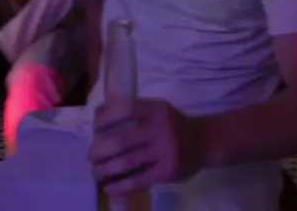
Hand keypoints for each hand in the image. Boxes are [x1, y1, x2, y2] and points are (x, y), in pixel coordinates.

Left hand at [89, 98, 206, 196]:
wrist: (205, 141)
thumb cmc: (174, 125)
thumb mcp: (157, 110)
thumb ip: (133, 111)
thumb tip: (98, 113)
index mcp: (156, 110)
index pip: (125, 109)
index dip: (105, 119)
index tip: (95, 128)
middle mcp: (160, 129)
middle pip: (121, 140)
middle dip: (99, 150)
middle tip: (91, 156)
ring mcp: (165, 151)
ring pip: (126, 163)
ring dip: (105, 170)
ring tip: (96, 172)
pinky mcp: (167, 171)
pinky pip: (138, 180)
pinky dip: (119, 186)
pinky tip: (109, 188)